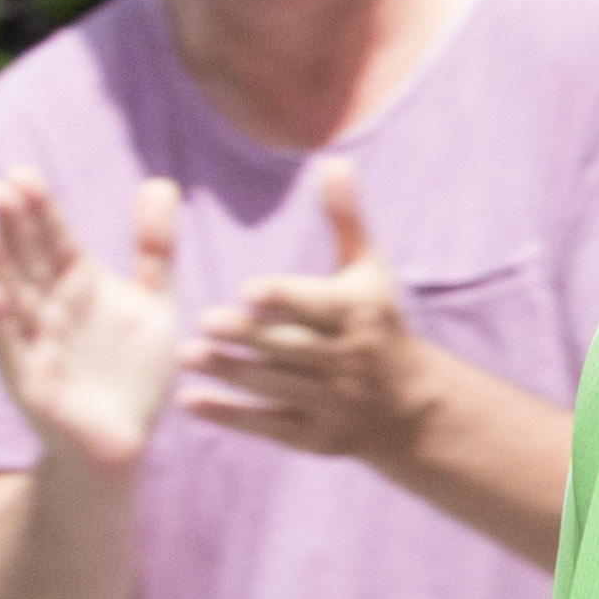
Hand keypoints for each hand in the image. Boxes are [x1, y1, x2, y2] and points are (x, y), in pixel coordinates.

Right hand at [0, 166, 182, 473]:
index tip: (23, 175)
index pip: (54, 236)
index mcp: (75, 281)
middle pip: (25, 259)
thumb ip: (155, 248)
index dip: (40, 208)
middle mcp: (48, 306)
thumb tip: (160, 182)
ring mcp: (34, 342)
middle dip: (9, 226)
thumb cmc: (134, 371)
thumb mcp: (154, 303)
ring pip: (8, 296)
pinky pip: (11, 348)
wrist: (123, 443)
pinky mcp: (31, 382)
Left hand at [179, 158, 434, 464]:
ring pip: (276, 387)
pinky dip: (230, 416)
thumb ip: (346, 220)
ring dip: (231, 373)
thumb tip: (332, 161)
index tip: (249, 290)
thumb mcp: (371, 271)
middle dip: (250, 337)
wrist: (412, 406)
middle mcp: (348, 361)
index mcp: (359, 315)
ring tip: (186, 356)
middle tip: (204, 322)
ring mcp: (332, 403)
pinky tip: (190, 402)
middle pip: (293, 347)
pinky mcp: (315, 437)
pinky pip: (268, 426)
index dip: (285, 298)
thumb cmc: (380, 323)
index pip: (318, 307)